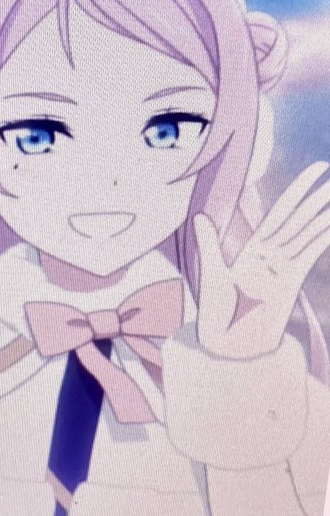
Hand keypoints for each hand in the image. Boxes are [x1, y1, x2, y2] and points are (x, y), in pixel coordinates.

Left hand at [194, 161, 329, 358]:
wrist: (229, 344)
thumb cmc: (215, 312)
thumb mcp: (212, 274)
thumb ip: (210, 244)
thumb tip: (199, 216)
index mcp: (251, 249)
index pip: (278, 213)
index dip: (296, 191)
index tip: (314, 171)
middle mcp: (270, 255)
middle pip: (296, 220)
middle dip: (314, 198)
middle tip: (329, 174)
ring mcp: (284, 268)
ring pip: (307, 235)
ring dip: (323, 216)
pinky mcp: (292, 283)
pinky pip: (310, 255)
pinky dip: (322, 239)